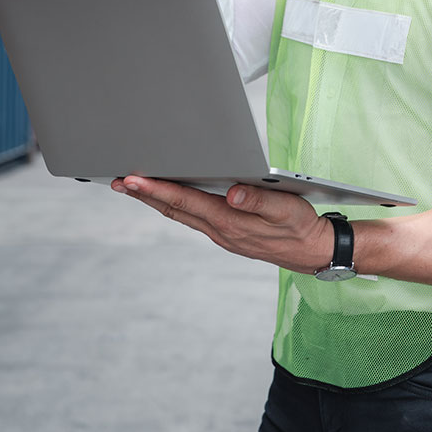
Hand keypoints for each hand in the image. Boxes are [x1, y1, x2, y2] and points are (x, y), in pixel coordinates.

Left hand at [112, 175, 330, 274]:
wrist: (313, 252)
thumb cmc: (302, 227)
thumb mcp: (287, 210)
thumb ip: (259, 201)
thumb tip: (233, 193)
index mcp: (230, 222)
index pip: (185, 201)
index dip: (156, 189)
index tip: (132, 179)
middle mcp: (220, 231)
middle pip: (174, 209)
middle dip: (144, 194)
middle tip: (117, 181)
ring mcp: (221, 235)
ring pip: (180, 214)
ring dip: (155, 200)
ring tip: (133, 187)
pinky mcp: (227, 234)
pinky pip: (192, 218)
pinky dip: (174, 205)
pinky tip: (167, 197)